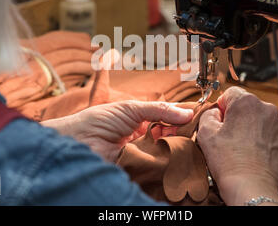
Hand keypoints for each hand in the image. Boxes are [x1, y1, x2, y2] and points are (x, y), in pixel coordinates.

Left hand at [42, 101, 192, 161]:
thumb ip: (159, 109)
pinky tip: (175, 156)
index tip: (198, 116)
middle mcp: (144, 138)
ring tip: (185, 141)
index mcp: (142, 121)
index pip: (168, 119)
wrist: (79, 140)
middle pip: (171, 136)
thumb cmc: (98, 121)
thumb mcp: (131, 108)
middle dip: (181, 132)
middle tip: (193, 129)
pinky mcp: (141, 169)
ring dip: (176, 147)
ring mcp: (143, 154)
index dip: (181, 118)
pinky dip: (167, 162)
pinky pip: (158, 167)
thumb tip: (186, 112)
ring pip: (167, 152)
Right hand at [197, 87, 277, 205]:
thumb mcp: (205, 132)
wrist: (250, 186)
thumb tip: (215, 112)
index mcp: (246, 102)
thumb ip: (208, 113)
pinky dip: (263, 138)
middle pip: (247, 105)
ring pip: (260, 118)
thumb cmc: (228, 161)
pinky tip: (254, 151)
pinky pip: (271, 132)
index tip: (220, 120)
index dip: (222, 106)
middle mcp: (266, 108)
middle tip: (229, 136)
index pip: (231, 93)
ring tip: (242, 146)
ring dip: (251, 127)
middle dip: (238, 116)